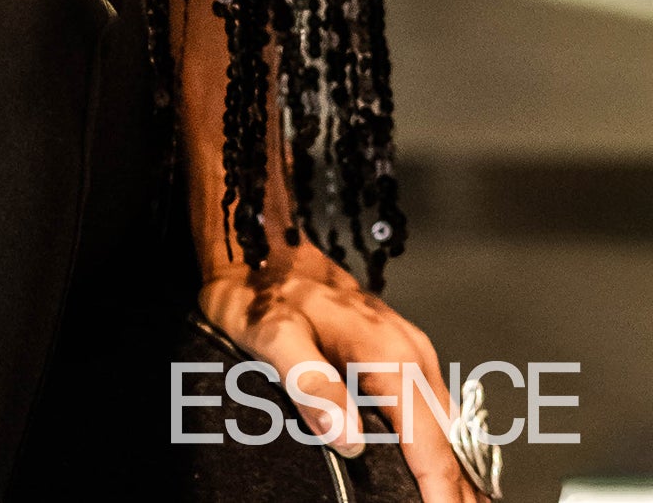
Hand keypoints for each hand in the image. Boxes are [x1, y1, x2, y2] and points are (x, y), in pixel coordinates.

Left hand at [200, 240, 484, 502]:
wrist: (261, 242)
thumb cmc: (260, 291)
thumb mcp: (272, 334)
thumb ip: (310, 383)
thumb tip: (350, 442)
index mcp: (389, 355)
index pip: (431, 442)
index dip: (442, 491)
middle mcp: (412, 354)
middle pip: (452, 442)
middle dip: (460, 492)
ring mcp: (411, 353)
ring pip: (450, 430)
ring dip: (457, 476)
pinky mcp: (402, 356)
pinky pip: (435, 414)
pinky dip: (445, 452)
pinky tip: (442, 478)